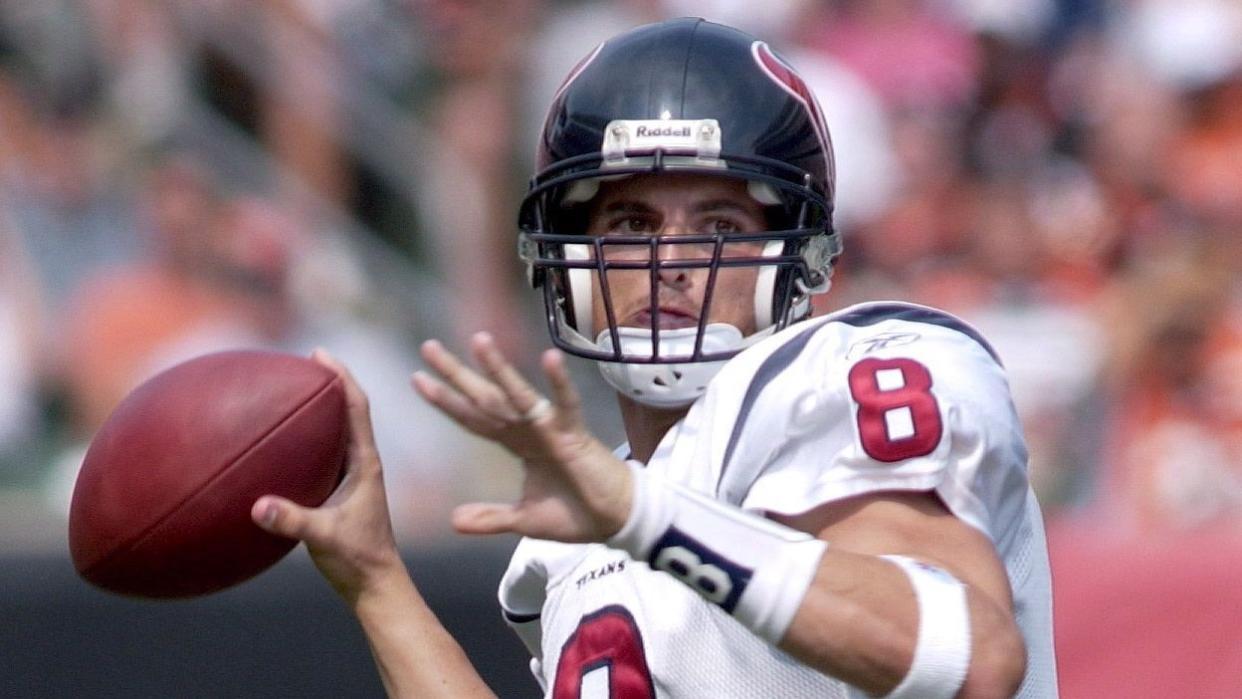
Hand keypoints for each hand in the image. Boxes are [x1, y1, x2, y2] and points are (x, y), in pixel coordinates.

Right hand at [251, 349, 405, 604]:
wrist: (375, 585)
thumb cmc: (357, 559)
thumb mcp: (323, 537)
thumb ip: (292, 521)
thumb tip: (258, 506)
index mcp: (366, 464)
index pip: (357, 408)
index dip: (342, 377)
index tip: (321, 353)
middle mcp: (363, 464)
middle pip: (349, 410)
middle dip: (330, 383)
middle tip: (304, 361)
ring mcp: (354, 478)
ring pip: (339, 431)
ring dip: (322, 409)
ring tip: (293, 391)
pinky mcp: (343, 493)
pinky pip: (326, 454)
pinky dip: (310, 439)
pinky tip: (285, 444)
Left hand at [412, 332, 631, 542]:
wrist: (615, 521)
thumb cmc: (575, 513)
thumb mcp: (525, 521)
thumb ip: (491, 518)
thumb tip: (453, 521)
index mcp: (516, 444)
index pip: (473, 418)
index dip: (446, 401)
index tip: (417, 379)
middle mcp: (528, 429)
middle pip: (485, 398)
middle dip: (456, 374)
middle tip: (427, 347)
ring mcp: (551, 428)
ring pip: (518, 394)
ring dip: (499, 368)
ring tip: (478, 341)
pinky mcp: (576, 434)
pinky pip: (566, 404)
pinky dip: (559, 383)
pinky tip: (549, 358)